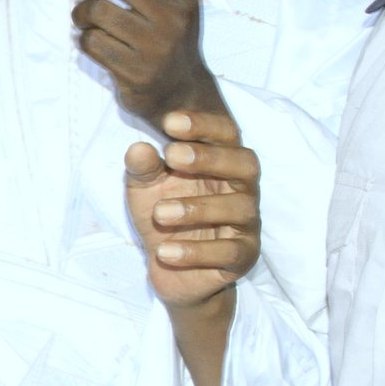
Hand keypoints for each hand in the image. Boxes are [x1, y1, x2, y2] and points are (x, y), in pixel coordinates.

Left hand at [75, 0, 224, 123]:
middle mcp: (173, 20)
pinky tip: (90, 39)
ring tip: (82, 15)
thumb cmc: (167, 37)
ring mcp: (154, 48)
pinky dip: (83, 38)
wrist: (181, 93)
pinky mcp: (134, 73)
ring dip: (80, 10)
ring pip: (98, 10)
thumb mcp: (169, 0)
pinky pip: (92, 42)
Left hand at [125, 110, 258, 311]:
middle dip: (210, 158)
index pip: (225, 133)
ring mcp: (246, 223)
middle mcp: (242, 188)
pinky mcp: (243, 257)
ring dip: (197, 208)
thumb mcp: (145, 187)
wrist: (167, 263)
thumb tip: (138, 148)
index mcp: (222, 163)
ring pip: (238, 208)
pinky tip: (165, 250)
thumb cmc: (163, 212)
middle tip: (172, 156)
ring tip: (160, 213)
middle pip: (245, 164)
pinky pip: (229, 252)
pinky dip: (196, 252)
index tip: (169, 121)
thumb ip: (142, 168)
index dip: (203, 124)